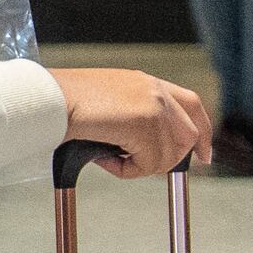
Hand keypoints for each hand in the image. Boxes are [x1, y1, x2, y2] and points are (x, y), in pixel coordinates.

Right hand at [48, 69, 212, 180]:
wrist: (48, 98)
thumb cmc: (61, 102)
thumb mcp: (106, 101)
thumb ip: (130, 115)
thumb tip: (139, 146)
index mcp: (147, 82)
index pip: (193, 104)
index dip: (204, 132)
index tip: (203, 154)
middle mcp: (155, 91)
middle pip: (188, 135)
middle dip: (170, 159)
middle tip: (140, 166)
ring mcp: (153, 106)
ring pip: (168, 155)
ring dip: (139, 166)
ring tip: (109, 158)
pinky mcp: (145, 124)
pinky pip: (148, 164)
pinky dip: (126, 170)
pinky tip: (105, 158)